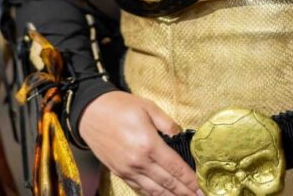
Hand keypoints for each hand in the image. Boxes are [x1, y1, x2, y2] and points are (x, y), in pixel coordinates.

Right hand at [78, 91, 202, 195]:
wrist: (90, 113)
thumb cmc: (120, 106)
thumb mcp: (148, 107)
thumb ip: (167, 123)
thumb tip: (180, 136)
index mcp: (149, 144)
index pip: (175, 167)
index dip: (190, 179)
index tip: (202, 187)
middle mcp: (139, 162)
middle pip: (167, 183)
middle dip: (185, 192)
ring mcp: (128, 170)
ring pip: (154, 190)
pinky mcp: (119, 172)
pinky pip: (139, 188)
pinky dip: (152, 194)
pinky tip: (162, 195)